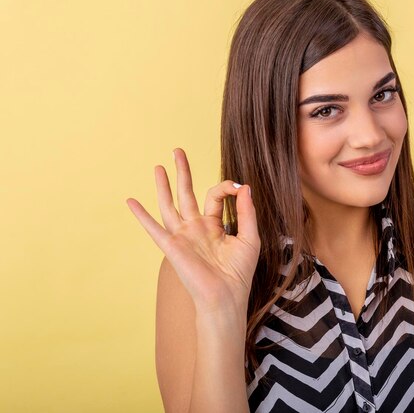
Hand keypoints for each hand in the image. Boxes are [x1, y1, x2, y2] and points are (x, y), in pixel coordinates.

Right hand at [126, 147, 259, 315]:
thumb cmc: (239, 272)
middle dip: (182, 171)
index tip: (238, 188)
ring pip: (169, 204)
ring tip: (158, 166)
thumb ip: (246, 212)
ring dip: (164, 185)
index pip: (215, 196)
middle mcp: (196, 228)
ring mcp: (182, 236)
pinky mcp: (172, 246)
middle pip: (186, 193)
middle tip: (177, 150)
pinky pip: (154, 228)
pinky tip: (130, 201)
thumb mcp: (249, 237)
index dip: (227, 187)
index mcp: (214, 225)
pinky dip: (141, 215)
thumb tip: (244, 187)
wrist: (225, 297)